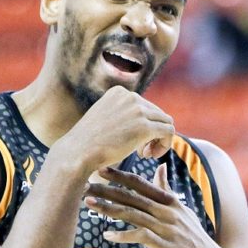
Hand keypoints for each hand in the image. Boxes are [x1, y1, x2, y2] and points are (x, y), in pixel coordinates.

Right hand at [56, 86, 174, 171]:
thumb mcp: (103, 118)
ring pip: (166, 122)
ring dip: (159, 139)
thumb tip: (139, 122)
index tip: (134, 141)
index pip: (144, 106)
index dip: (144, 124)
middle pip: (157, 113)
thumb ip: (120, 115)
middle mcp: (130, 96)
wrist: (78, 152)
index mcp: (119, 92)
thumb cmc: (87, 142)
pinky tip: (150, 156)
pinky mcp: (145, 127)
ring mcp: (138, 110)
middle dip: (152, 133)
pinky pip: (169, 132)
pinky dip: (165, 144)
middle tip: (142, 151)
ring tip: (146, 154)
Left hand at [84, 164, 233, 247]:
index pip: (140, 184)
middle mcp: (167, 211)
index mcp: (168, 201)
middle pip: (132, 197)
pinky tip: (107, 235)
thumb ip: (166, 189)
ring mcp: (167, 228)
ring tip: (89, 203)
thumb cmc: (192, 237)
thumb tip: (160, 166)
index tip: (100, 168)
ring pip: (133, 214)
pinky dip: (123, 235)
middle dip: (107, 189)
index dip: (120, 176)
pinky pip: (141, 236)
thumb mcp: (181, 210)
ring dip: (109, 208)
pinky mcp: (166, 246)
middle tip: (85, 184)